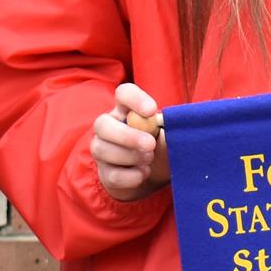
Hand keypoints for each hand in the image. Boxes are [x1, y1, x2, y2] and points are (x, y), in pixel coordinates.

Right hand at [88, 82, 168, 198]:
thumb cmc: (161, 148)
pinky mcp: (104, 174)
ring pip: (103, 150)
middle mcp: (108, 127)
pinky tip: (143, 173)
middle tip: (150, 144)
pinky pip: (112, 175)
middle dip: (127, 136)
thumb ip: (168, 132)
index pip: (124, 93)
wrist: (155, 177)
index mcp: (126, 110)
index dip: (135, 99)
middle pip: (103, 124)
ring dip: (131, 157)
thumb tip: (166, 132)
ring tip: (149, 159)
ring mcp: (102, 150)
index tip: (151, 110)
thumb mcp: (168, 138)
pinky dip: (132, 176)